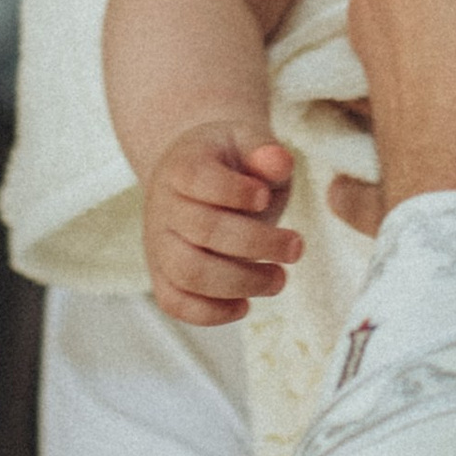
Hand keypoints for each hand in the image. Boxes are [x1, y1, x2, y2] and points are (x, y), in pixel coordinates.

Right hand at [142, 121, 300, 327]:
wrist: (196, 176)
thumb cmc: (231, 162)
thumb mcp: (249, 142)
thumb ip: (264, 149)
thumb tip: (278, 162)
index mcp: (180, 166)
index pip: (198, 178)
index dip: (234, 191)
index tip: (265, 196)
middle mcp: (162, 206)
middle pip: (202, 230)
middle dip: (257, 243)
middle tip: (297, 247)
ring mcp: (158, 244)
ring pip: (189, 272)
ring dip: (241, 282)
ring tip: (279, 279)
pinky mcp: (162, 275)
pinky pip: (174, 302)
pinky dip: (210, 313)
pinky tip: (246, 305)